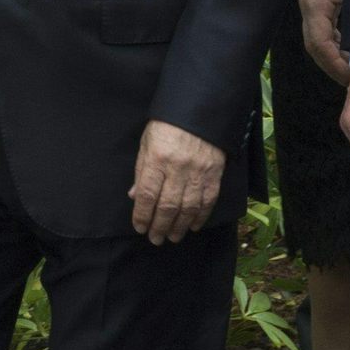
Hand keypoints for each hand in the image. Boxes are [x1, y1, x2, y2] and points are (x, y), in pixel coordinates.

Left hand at [129, 120, 225, 244]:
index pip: (147, 195)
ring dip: (180, 226)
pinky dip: (201, 215)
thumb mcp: (147, 143)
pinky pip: (208, 199)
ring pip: (188, 206)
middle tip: (156, 239)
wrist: (201, 109)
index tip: (140, 228)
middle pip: (167, 205)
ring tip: (173, 237)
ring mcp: (198, 171)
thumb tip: (135, 197)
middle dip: (160, 226)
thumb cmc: (168, 125)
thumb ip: (141, 170)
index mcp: (157, 159)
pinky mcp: (215, 172)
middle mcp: (178, 168)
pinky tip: (194, 225)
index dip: (142, 215)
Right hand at [299, 0, 347, 83]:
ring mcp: (310, 1)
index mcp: (317, 2)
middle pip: (314, 45)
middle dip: (332, 66)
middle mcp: (309, 4)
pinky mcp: (317, 0)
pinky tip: (347, 52)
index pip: (320, 45)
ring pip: (315, 39)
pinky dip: (332, 44)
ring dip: (332, 57)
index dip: (335, 65)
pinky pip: (321, 28)